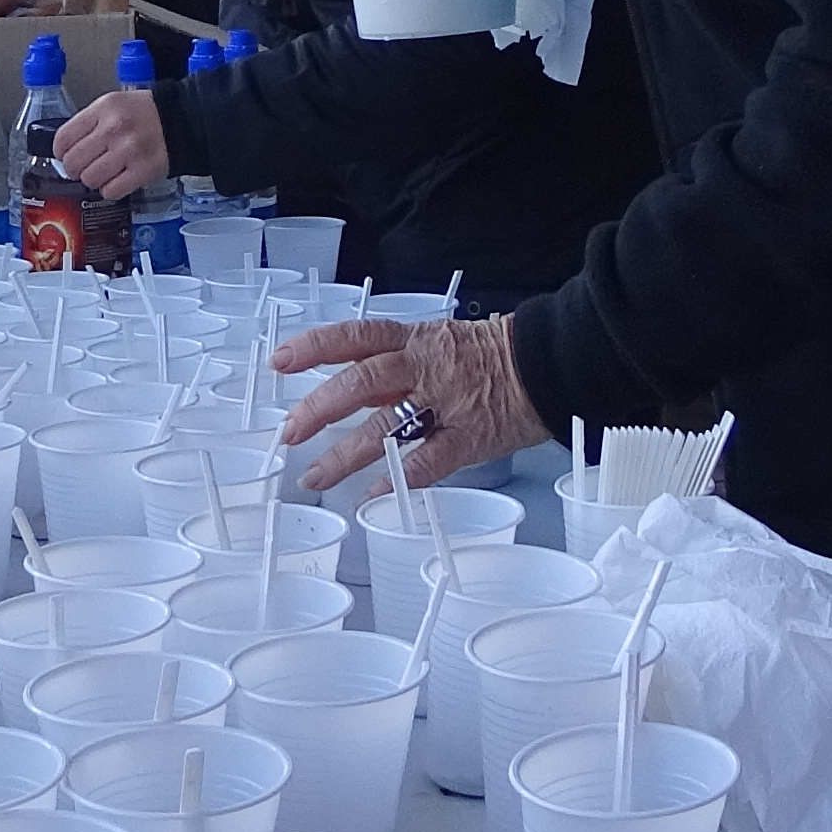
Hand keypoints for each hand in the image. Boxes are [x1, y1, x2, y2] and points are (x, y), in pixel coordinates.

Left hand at [51, 86, 166, 199]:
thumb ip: (88, 123)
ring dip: (93, 180)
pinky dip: (110, 189)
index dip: (60, 152)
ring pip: (89, 179)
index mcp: (103, 109)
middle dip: (75, 168)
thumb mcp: (112, 104)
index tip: (64, 155)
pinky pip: (111, 191)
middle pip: (73, 162)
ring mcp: (128, 152)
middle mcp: (114, 129)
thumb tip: (64, 148)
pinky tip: (117, 179)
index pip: (63, 138)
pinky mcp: (142, 172)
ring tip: (104, 172)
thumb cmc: (143, 113)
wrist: (180, 119)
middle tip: (84, 166)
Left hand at [272, 311, 550, 491]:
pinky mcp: (469, 436)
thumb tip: (348, 390)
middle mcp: (424, 367)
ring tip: (314, 476)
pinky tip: (372, 495)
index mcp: (415, 339)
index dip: (315, 346)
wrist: (550, 363)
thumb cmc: (492, 355)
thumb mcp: (438, 343)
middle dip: (319, 407)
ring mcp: (446, 403)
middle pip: (362, 383)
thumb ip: (396, 366)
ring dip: (345, 454)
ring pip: (387, 427)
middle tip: (288, 432)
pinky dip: (397, 479)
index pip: (356, 337)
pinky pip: (427, 461)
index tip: (280, 361)